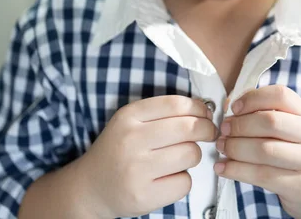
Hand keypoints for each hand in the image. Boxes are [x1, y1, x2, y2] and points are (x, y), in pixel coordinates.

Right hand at [77, 95, 217, 217]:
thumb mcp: (131, 122)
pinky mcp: (144, 196)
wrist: (91, 187)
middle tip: (209, 133)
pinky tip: (168, 177)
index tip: (205, 114)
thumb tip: (205, 111)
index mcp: (129, 116)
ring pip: (191, 154)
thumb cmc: (119, 150)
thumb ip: (163, 113)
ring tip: (180, 158)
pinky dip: (183, 180)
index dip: (199, 108)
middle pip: (189, 128)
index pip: (176, 104)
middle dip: (207, 129)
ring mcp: (136, 170)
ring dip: (193, 156)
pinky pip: (185, 182)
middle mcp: (131, 140)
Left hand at [214, 85, 300, 217]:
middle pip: (271, 122)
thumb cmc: (293, 150)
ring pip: (264, 150)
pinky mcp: (297, 185)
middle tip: (223, 129)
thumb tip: (229, 105)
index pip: (280, 95)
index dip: (253, 98)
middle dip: (240, 125)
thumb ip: (260, 112)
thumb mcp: (286, 126)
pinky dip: (236, 170)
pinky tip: (222, 168)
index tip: (234, 108)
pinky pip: (261, 175)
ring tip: (221, 147)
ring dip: (235, 148)